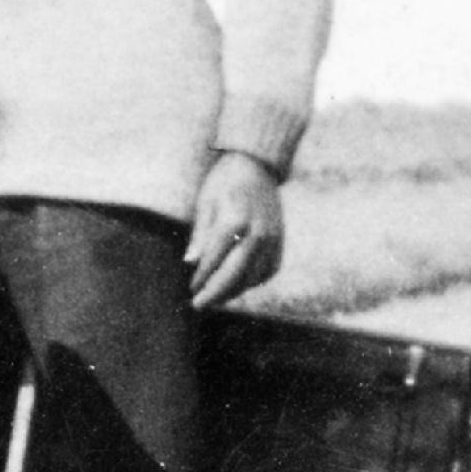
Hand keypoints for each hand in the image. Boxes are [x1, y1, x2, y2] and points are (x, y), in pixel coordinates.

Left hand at [186, 152, 285, 308]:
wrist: (257, 166)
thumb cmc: (224, 183)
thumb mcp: (205, 203)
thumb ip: (200, 235)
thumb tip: (190, 263)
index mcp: (234, 221)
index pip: (214, 260)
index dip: (201, 278)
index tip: (191, 289)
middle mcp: (257, 233)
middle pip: (235, 274)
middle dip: (215, 293)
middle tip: (199, 305)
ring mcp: (272, 239)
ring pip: (253, 277)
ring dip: (233, 291)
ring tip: (216, 297)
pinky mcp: (280, 241)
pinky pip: (268, 270)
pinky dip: (253, 281)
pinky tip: (237, 284)